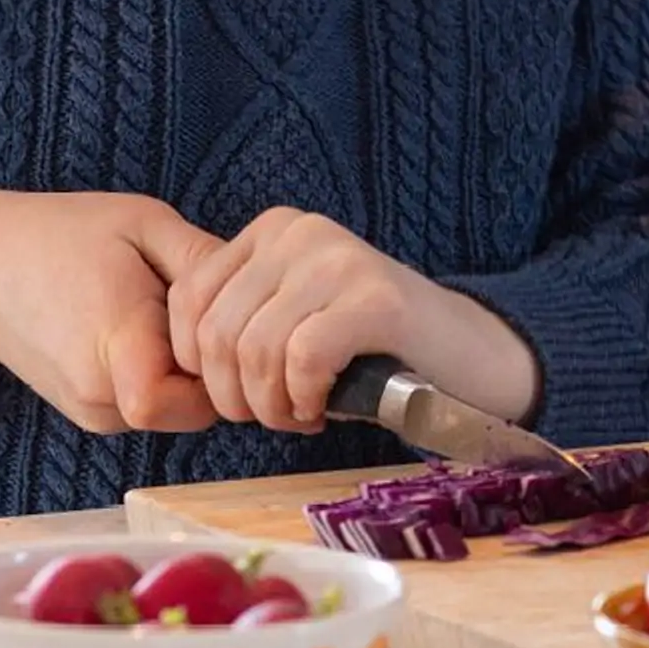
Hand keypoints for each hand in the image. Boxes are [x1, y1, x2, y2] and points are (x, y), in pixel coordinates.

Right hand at [0, 190, 221, 434]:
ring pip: (173, 411)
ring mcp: (91, 413)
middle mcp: (100, 396)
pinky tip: (144, 330)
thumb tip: (263, 286)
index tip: (223, 319)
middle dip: (212, 367)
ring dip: (186, 372)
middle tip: (201, 310)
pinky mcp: (89, 414)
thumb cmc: (62, 236)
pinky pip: (149, 408)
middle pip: (192, 410)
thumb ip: (205, 258)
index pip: (193, 402)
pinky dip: (161, 376)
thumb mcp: (142, 223)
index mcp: (114, 345)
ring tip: (162, 313)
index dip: (222, 368)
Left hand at [167, 207, 538, 433]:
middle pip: (217, 333)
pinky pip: (303, 359)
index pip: (188, 299)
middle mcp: (300, 234)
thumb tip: (178, 369)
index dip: (197, 366)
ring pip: (255, 351)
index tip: (238, 395)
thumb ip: (240, 323)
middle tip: (274, 416)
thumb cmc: (371, 350)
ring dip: (270, 406)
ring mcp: (339, 261)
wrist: (469, 354)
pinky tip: (324, 408)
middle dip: (234, 397)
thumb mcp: (293, 318)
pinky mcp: (375, 299)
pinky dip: (304, 399)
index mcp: (273, 231)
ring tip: (300, 415)